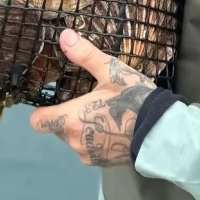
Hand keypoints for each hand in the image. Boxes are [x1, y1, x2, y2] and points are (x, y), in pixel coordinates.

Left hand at [29, 30, 155, 165]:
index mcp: (70, 119)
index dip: (42, 112)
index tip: (54, 102)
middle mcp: (74, 142)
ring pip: (75, 141)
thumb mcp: (111, 71)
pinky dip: (97, 141)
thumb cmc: (133, 99)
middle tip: (88, 102)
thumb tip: (64, 36)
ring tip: (104, 115)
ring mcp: (89, 155)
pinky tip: (115, 130)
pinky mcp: (102, 164)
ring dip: (83, 130)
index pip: (37, 122)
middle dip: (68, 117)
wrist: (161, 132)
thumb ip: (85, 55)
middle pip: (58, 130)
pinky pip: (91, 151)